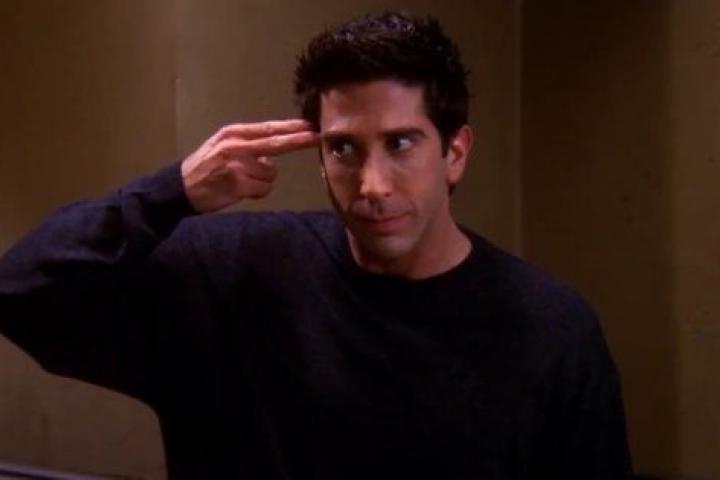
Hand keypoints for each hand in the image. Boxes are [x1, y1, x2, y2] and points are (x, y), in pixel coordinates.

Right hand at [181, 119, 317, 212]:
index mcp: (233, 134)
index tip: (310, 125)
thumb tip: (274, 156)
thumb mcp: (223, 146)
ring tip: (242, 181)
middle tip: (317, 137)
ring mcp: (237, 165)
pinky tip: (241, 190)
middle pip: (276, 143)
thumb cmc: (206, 167)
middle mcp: (236, 146)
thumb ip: (249, 145)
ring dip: (263, 181)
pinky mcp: (238, 184)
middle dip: (299, 141)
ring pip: (271, 173)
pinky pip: (264, 189)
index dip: (291, 128)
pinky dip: (257, 193)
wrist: (181, 187)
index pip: (269, 129)